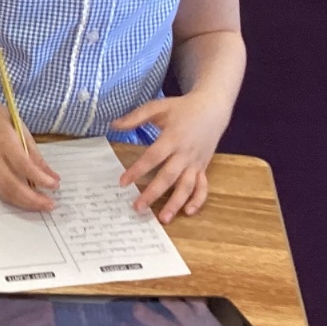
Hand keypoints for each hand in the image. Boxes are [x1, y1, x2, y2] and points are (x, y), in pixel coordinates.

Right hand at [0, 100, 60, 210]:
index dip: (39, 177)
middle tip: (51, 204)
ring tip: (43, 206)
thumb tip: (53, 176)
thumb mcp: (21, 130)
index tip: (55, 185)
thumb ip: (36, 155)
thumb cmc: (1, 121)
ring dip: (25, 203)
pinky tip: (29, 203)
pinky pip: (1, 192)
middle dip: (33, 198)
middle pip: (12, 185)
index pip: (23, 164)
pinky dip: (16, 200)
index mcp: (4, 142)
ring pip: (5, 192)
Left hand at [112, 91, 233, 223]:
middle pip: (168, 177)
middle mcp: (185, 153)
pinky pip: (203, 186)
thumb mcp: (158, 107)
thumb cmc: (182, 108)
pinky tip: (188, 212)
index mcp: (172, 138)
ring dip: (176, 204)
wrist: (212, 107)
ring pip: (187, 186)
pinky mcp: (203, 167)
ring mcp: (196, 162)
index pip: (152, 157)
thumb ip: (136, 116)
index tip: (123, 182)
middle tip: (137, 207)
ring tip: (163, 218)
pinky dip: (198, 200)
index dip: (137, 170)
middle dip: (153, 193)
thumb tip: (113, 125)